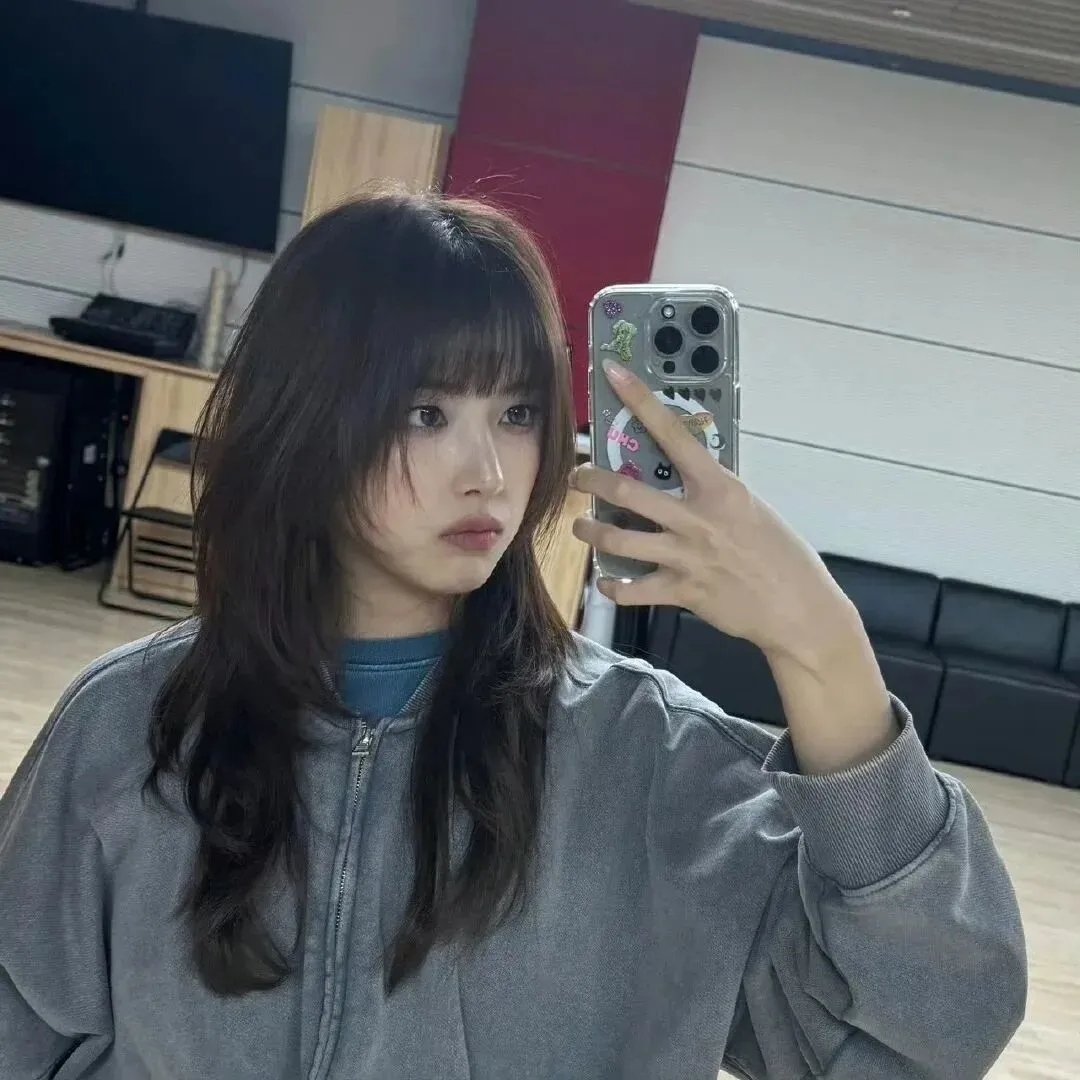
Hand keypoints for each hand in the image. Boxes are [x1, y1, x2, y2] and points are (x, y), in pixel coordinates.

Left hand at [572, 361, 859, 671]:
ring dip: (591, 531)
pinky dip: (614, 588)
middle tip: (576, 476)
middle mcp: (697, 518)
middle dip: (590, 480)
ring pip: (619, 540)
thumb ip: (714, 494)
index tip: (614, 374)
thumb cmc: (781, 555)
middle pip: (627, 490)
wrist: (799, 609)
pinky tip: (608, 584)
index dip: (640, 400)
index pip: (674, 433)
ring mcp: (686, 556)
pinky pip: (633, 590)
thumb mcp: (751, 508)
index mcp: (719, 488)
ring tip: (581, 527)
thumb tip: (686, 479)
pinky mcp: (682, 592)